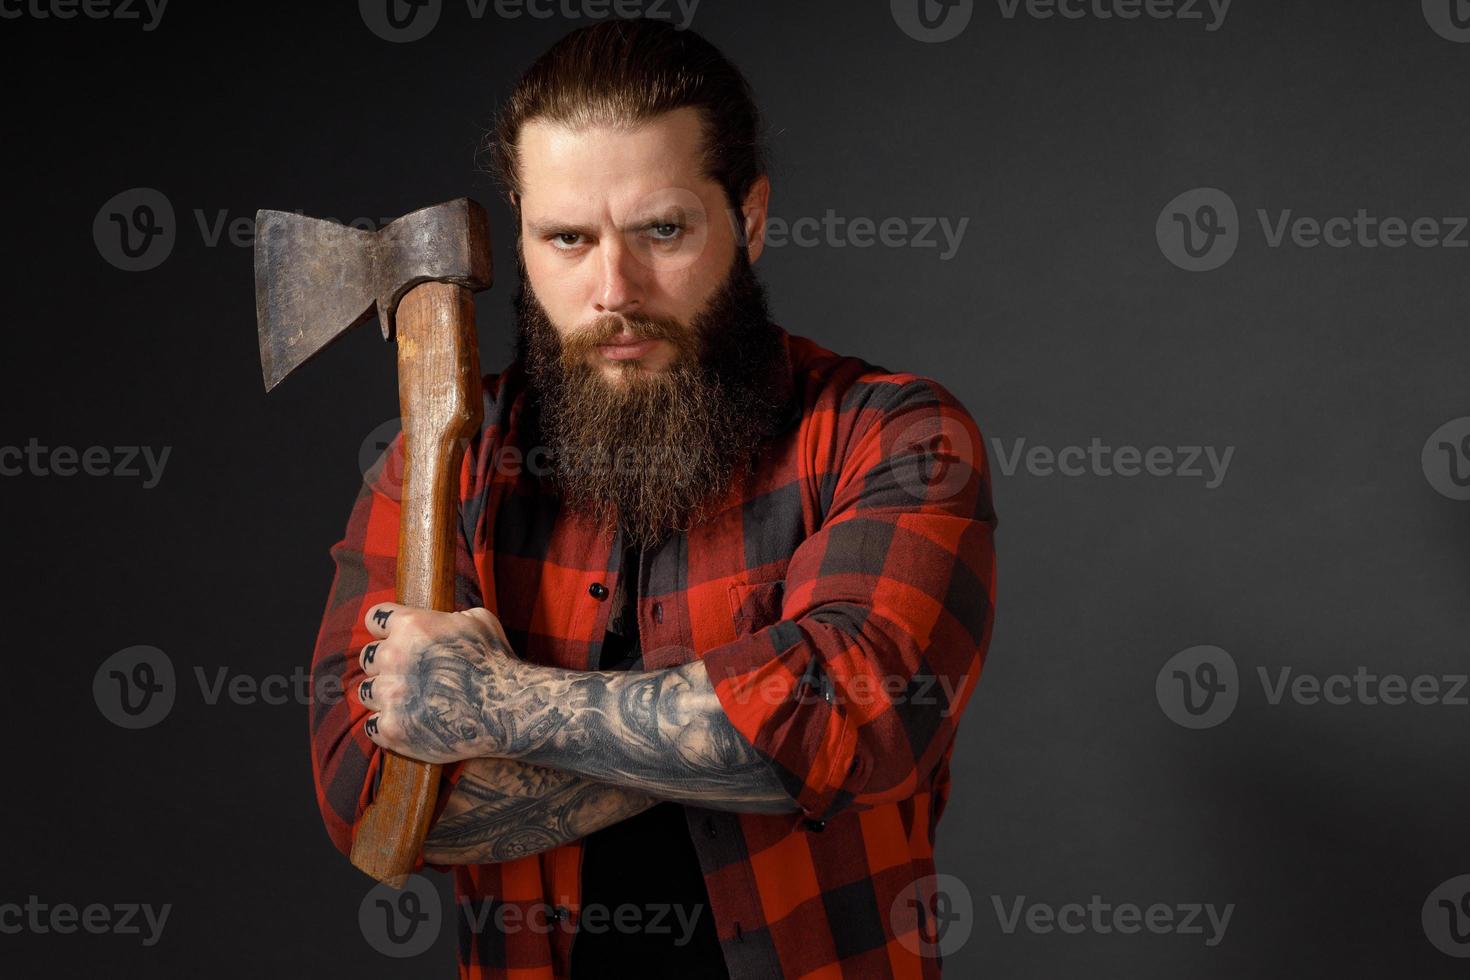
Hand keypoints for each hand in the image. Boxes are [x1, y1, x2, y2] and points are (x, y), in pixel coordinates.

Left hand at [355, 603, 552, 763]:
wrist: (508, 710)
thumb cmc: (497, 662)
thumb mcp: (479, 620)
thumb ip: (449, 616)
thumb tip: (442, 618)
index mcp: (410, 626)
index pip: (374, 618)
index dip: (385, 628)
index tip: (393, 637)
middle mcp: (393, 657)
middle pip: (368, 657)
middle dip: (384, 664)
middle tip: (407, 674)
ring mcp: (391, 695)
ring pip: (366, 691)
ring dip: (383, 695)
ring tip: (407, 701)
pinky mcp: (393, 728)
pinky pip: (371, 726)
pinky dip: (386, 726)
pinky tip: (407, 723)